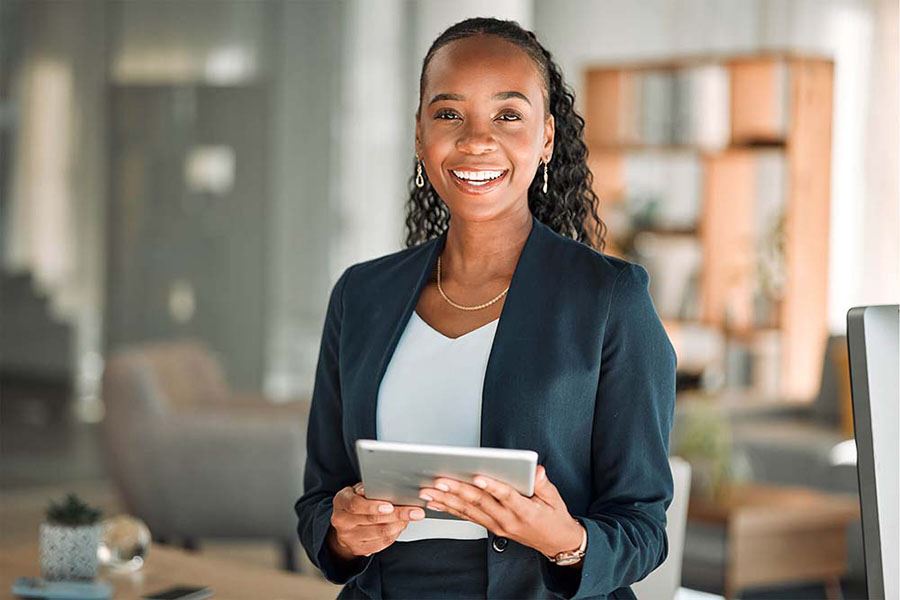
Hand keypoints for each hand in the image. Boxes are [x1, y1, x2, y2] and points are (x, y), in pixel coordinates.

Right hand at [328, 482, 425, 558]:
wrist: (344, 525)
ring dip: (399, 524)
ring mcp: (349, 537)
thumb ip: (369, 488)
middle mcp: (342, 521)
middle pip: (372, 520)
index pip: (355, 505)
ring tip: (411, 516)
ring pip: (380, 532)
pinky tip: (402, 525)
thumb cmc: (355, 502)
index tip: (390, 506)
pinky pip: (382, 543)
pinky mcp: (359, 549)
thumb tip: (385, 486)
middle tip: (415, 511)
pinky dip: (396, 533)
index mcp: (341, 502)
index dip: (374, 506)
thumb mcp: (357, 490)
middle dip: (397, 514)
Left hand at [417, 465, 584, 558]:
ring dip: (447, 500)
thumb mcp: (555, 498)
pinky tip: (436, 503)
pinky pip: (468, 518)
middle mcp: (507, 520)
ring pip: (469, 511)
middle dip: (458, 490)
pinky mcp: (492, 528)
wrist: (556, 543)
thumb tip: (536, 470)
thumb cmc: (554, 518)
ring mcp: (497, 526)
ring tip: (430, 491)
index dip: (492, 486)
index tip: (478, 476)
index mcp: (524, 511)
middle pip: (480, 503)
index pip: (506, 496)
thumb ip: (543, 484)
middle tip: (440, 480)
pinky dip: (451, 509)